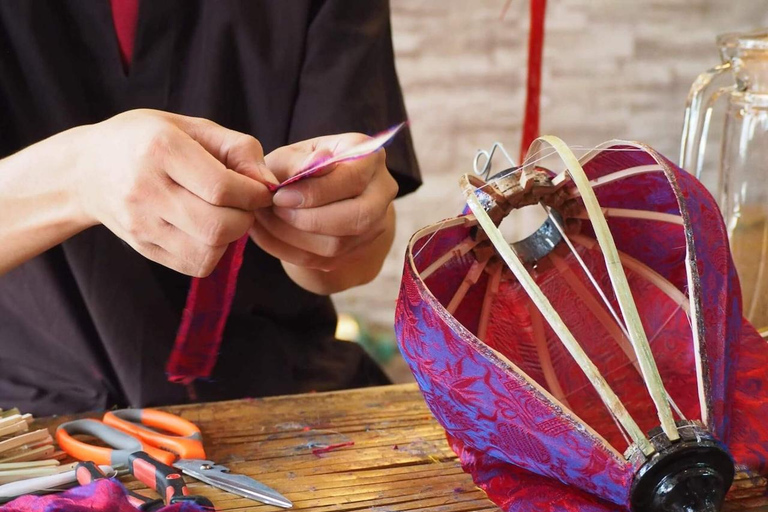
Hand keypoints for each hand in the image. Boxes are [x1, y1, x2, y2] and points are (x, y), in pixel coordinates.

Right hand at [75, 109, 277, 276]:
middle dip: (245, 218)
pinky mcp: (143, 248)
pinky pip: (196, 264)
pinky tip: (205, 229)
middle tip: (243, 205)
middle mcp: (146, 189)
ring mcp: (141, 224)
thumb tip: (269, 185)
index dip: (254, 194)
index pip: (222, 188)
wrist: (86, 170)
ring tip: (223, 215)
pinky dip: (213, 251)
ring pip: (210, 250)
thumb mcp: (191, 127)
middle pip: (218, 226)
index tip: (260, 190)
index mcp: (161, 149)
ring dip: (231, 237)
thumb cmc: (149, 141)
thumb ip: (238, 149)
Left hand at [250, 133, 397, 274]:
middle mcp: (382, 191)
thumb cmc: (300, 166)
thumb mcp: (293, 154)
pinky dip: (290, 251)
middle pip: (357, 218)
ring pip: (338, 244)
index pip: (353, 179)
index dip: (315, 192)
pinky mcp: (358, 248)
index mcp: (370, 156)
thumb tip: (316, 163)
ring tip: (266, 221)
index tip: (280, 196)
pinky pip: (324, 260)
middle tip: (275, 211)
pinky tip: (269, 235)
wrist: (313, 191)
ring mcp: (375, 223)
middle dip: (309, 220)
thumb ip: (300, 161)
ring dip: (295, 237)